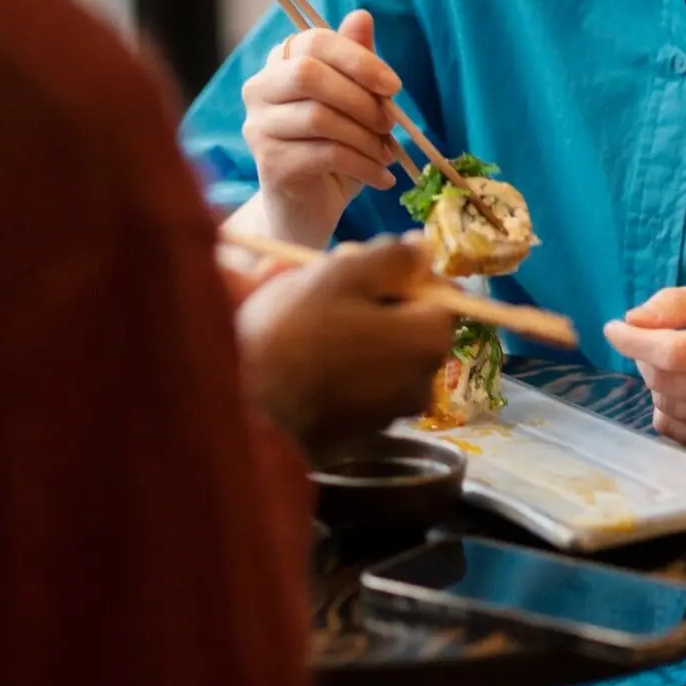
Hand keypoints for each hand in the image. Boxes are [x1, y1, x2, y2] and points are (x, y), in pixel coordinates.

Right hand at [236, 235, 456, 449]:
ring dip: (351, 327)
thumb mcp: (344, 274)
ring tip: (300, 312)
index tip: (364, 264)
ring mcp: (390, 414)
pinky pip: (358, 382)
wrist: (244, 415)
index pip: (440, 293)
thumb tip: (426, 251)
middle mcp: (421, 383)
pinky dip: (337, 361)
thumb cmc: (294, 335)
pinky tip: (297, 349)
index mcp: (428, 341)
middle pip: (409, 322)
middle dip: (374, 298)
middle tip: (324, 283)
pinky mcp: (356, 434)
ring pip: (380, 351)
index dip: (404, 272)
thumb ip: (394, 258)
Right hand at [241, 9, 400, 246]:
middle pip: (307, 74)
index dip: (357, 58)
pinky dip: (363, 165)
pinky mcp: (269, 165)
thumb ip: (356, 62)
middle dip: (360, 97)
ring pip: (318, 118)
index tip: (393, 85)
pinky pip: (323, 155)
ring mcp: (258, 128)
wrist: (309, 210)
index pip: (313, 41)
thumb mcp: (354, 104)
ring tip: (387, 154)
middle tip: (390, 122)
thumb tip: (362, 16)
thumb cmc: (334, 150)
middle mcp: (259, 90)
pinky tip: (381, 178)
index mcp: (280, 64)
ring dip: (365, 137)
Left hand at [604, 284, 685, 461]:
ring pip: (668, 408)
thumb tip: (633, 319)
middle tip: (651, 342)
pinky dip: (669, 410)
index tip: (613, 328)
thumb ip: (682, 303)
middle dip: (644, 358)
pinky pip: (679, 433)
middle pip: (666, 381)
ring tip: (675, 366)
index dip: (634, 340)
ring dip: (656, 384)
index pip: (675, 350)